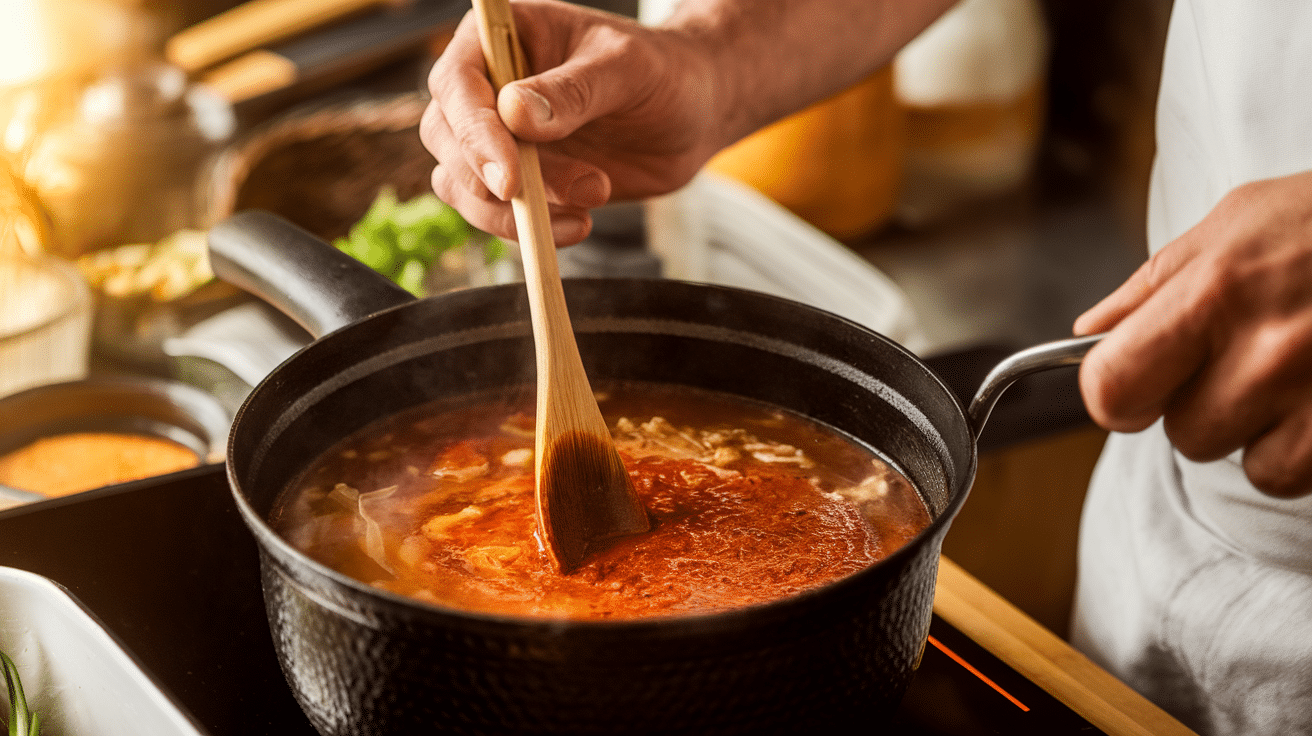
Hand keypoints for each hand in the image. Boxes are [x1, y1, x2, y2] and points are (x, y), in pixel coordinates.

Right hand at [421, 1, 722, 244]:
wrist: (693, 112)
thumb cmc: (662, 71)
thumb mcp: (628, 69)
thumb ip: (575, 90)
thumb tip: (516, 115)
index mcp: (502, 38)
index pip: (457, 84)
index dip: (473, 134)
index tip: (510, 179)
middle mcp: (488, 87)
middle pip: (445, 138)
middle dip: (496, 180)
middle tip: (568, 194)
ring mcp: (499, 138)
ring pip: (462, 186)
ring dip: (519, 212)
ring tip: (595, 195)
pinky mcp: (518, 183)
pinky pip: (496, 217)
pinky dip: (532, 231)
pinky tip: (582, 223)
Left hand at [1076, 170, 1311, 496]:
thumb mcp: (1240, 221)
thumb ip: (1155, 285)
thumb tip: (1091, 335)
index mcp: (1215, 291)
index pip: (1111, 388)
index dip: (1117, 394)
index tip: (1136, 385)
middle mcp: (1268, 351)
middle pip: (1184, 435)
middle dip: (1205, 406)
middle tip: (1252, 357)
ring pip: (1247, 464)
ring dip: (1263, 432)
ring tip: (1301, 373)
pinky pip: (1298, 477)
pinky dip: (1309, 450)